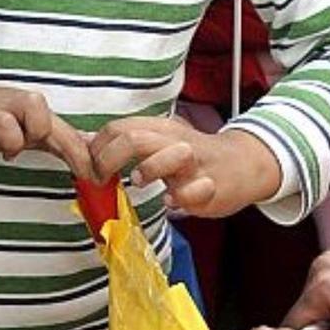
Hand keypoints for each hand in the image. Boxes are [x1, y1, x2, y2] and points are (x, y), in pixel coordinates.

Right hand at [0, 68, 93, 177]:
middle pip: (63, 129)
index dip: (87, 156)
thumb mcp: (14, 129)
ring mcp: (8, 108)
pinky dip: (8, 142)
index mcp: (37, 114)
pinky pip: (10, 131)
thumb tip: (80, 149)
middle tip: (89, 175)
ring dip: (34, 138)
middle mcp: (27, 107)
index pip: (69, 134)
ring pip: (43, 122)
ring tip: (11, 146)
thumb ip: (43, 138)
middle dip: (78, 154)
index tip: (101, 177)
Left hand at [89, 116, 281, 217]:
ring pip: (172, 155)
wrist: (243, 164)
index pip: (118, 128)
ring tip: (140, 181)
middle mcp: (177, 141)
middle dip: (109, 159)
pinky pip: (197, 190)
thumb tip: (86, 143)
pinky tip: (172, 201)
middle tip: (102, 179)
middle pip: (136, 138)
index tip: (92, 168)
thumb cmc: (194, 156)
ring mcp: (196, 164)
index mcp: (160, 129)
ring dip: (150, 169)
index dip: (96, 149)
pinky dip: (181, 197)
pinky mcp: (212, 187)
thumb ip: (126, 141)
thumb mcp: (160, 142)